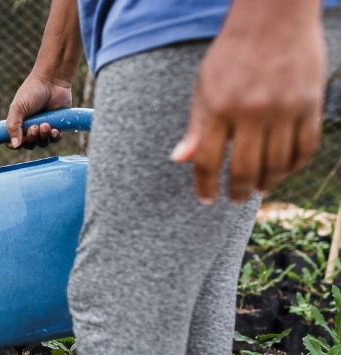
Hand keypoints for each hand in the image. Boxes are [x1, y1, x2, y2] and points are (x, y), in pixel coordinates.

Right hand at [6, 77, 72, 148]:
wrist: (52, 81)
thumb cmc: (32, 92)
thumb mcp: (18, 108)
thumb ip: (13, 126)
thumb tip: (14, 146)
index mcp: (18, 124)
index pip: (13, 142)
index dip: (15, 145)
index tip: (18, 140)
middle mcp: (30, 128)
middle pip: (29, 145)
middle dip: (31, 139)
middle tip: (34, 127)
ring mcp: (44, 128)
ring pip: (42, 143)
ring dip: (43, 137)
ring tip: (46, 125)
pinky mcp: (58, 125)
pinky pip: (55, 139)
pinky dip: (54, 137)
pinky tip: (54, 129)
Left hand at [171, 1, 326, 204]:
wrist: (273, 17)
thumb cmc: (232, 54)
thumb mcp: (204, 88)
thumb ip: (197, 126)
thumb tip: (180, 160)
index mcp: (218, 108)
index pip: (208, 161)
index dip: (205, 186)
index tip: (206, 199)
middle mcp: (251, 111)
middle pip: (244, 169)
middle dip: (238, 191)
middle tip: (235, 199)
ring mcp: (283, 109)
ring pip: (277, 164)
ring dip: (267, 183)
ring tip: (260, 188)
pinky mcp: (309, 103)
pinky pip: (305, 147)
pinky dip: (294, 166)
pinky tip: (284, 171)